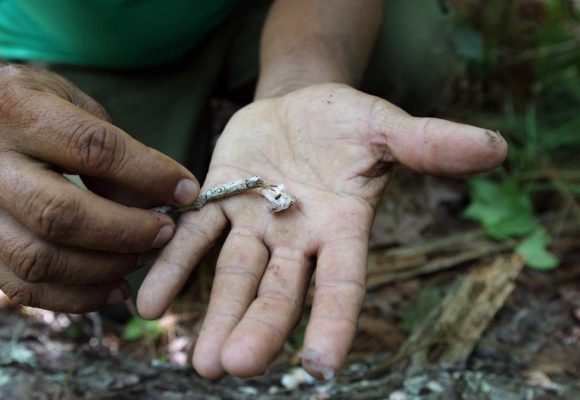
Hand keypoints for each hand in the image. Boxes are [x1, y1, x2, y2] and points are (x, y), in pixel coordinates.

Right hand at [0, 65, 199, 312]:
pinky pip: (23, 286)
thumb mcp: (67, 101)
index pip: (93, 149)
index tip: (186, 191)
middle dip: (127, 231)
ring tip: (143, 259)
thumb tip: (154, 199)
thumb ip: (110, 147)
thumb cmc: (25, 103)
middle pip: (62, 214)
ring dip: (105, 268)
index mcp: (13, 112)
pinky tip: (114, 289)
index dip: (149, 174)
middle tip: (165, 233)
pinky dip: (75, 297)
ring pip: (40, 259)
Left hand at [137, 83, 506, 378]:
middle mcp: (299, 237)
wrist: (299, 104)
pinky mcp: (220, 201)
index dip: (334, 321)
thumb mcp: (385, 126)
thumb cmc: (347, 120)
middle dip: (259, 327)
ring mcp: (256, 223)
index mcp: (343, 226)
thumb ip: (428, 143)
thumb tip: (494, 147)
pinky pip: (194, 238)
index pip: (342, 282)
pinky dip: (173, 266)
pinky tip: (150, 302)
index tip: (323, 367)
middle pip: (280, 290)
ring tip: (198, 360)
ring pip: (236, 274)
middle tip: (232, 367)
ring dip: (216, 313)